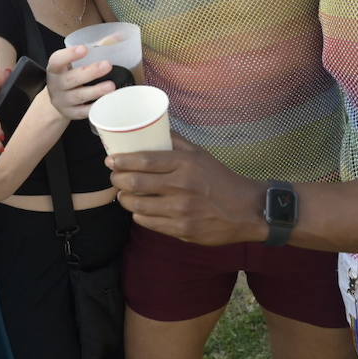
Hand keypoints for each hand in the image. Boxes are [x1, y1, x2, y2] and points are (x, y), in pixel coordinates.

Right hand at [46, 44, 114, 120]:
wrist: (59, 99)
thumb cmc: (71, 74)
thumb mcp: (75, 61)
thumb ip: (95, 48)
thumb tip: (119, 36)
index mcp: (55, 68)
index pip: (58, 60)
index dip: (69, 54)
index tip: (84, 48)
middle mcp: (56, 85)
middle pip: (71, 79)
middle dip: (90, 72)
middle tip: (107, 65)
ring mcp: (63, 101)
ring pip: (79, 96)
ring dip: (96, 91)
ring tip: (111, 86)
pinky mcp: (72, 113)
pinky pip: (84, 112)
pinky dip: (95, 107)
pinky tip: (107, 101)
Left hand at [108, 136, 264, 245]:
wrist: (246, 210)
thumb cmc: (221, 179)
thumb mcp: (201, 155)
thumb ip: (176, 142)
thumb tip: (152, 128)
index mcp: (185, 165)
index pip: (144, 160)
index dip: (122, 161)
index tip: (110, 160)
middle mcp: (181, 187)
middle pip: (135, 183)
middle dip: (117, 180)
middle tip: (114, 177)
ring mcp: (180, 211)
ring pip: (137, 205)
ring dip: (124, 199)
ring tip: (123, 194)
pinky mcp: (181, 230)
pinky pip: (148, 222)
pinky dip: (138, 215)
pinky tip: (139, 210)